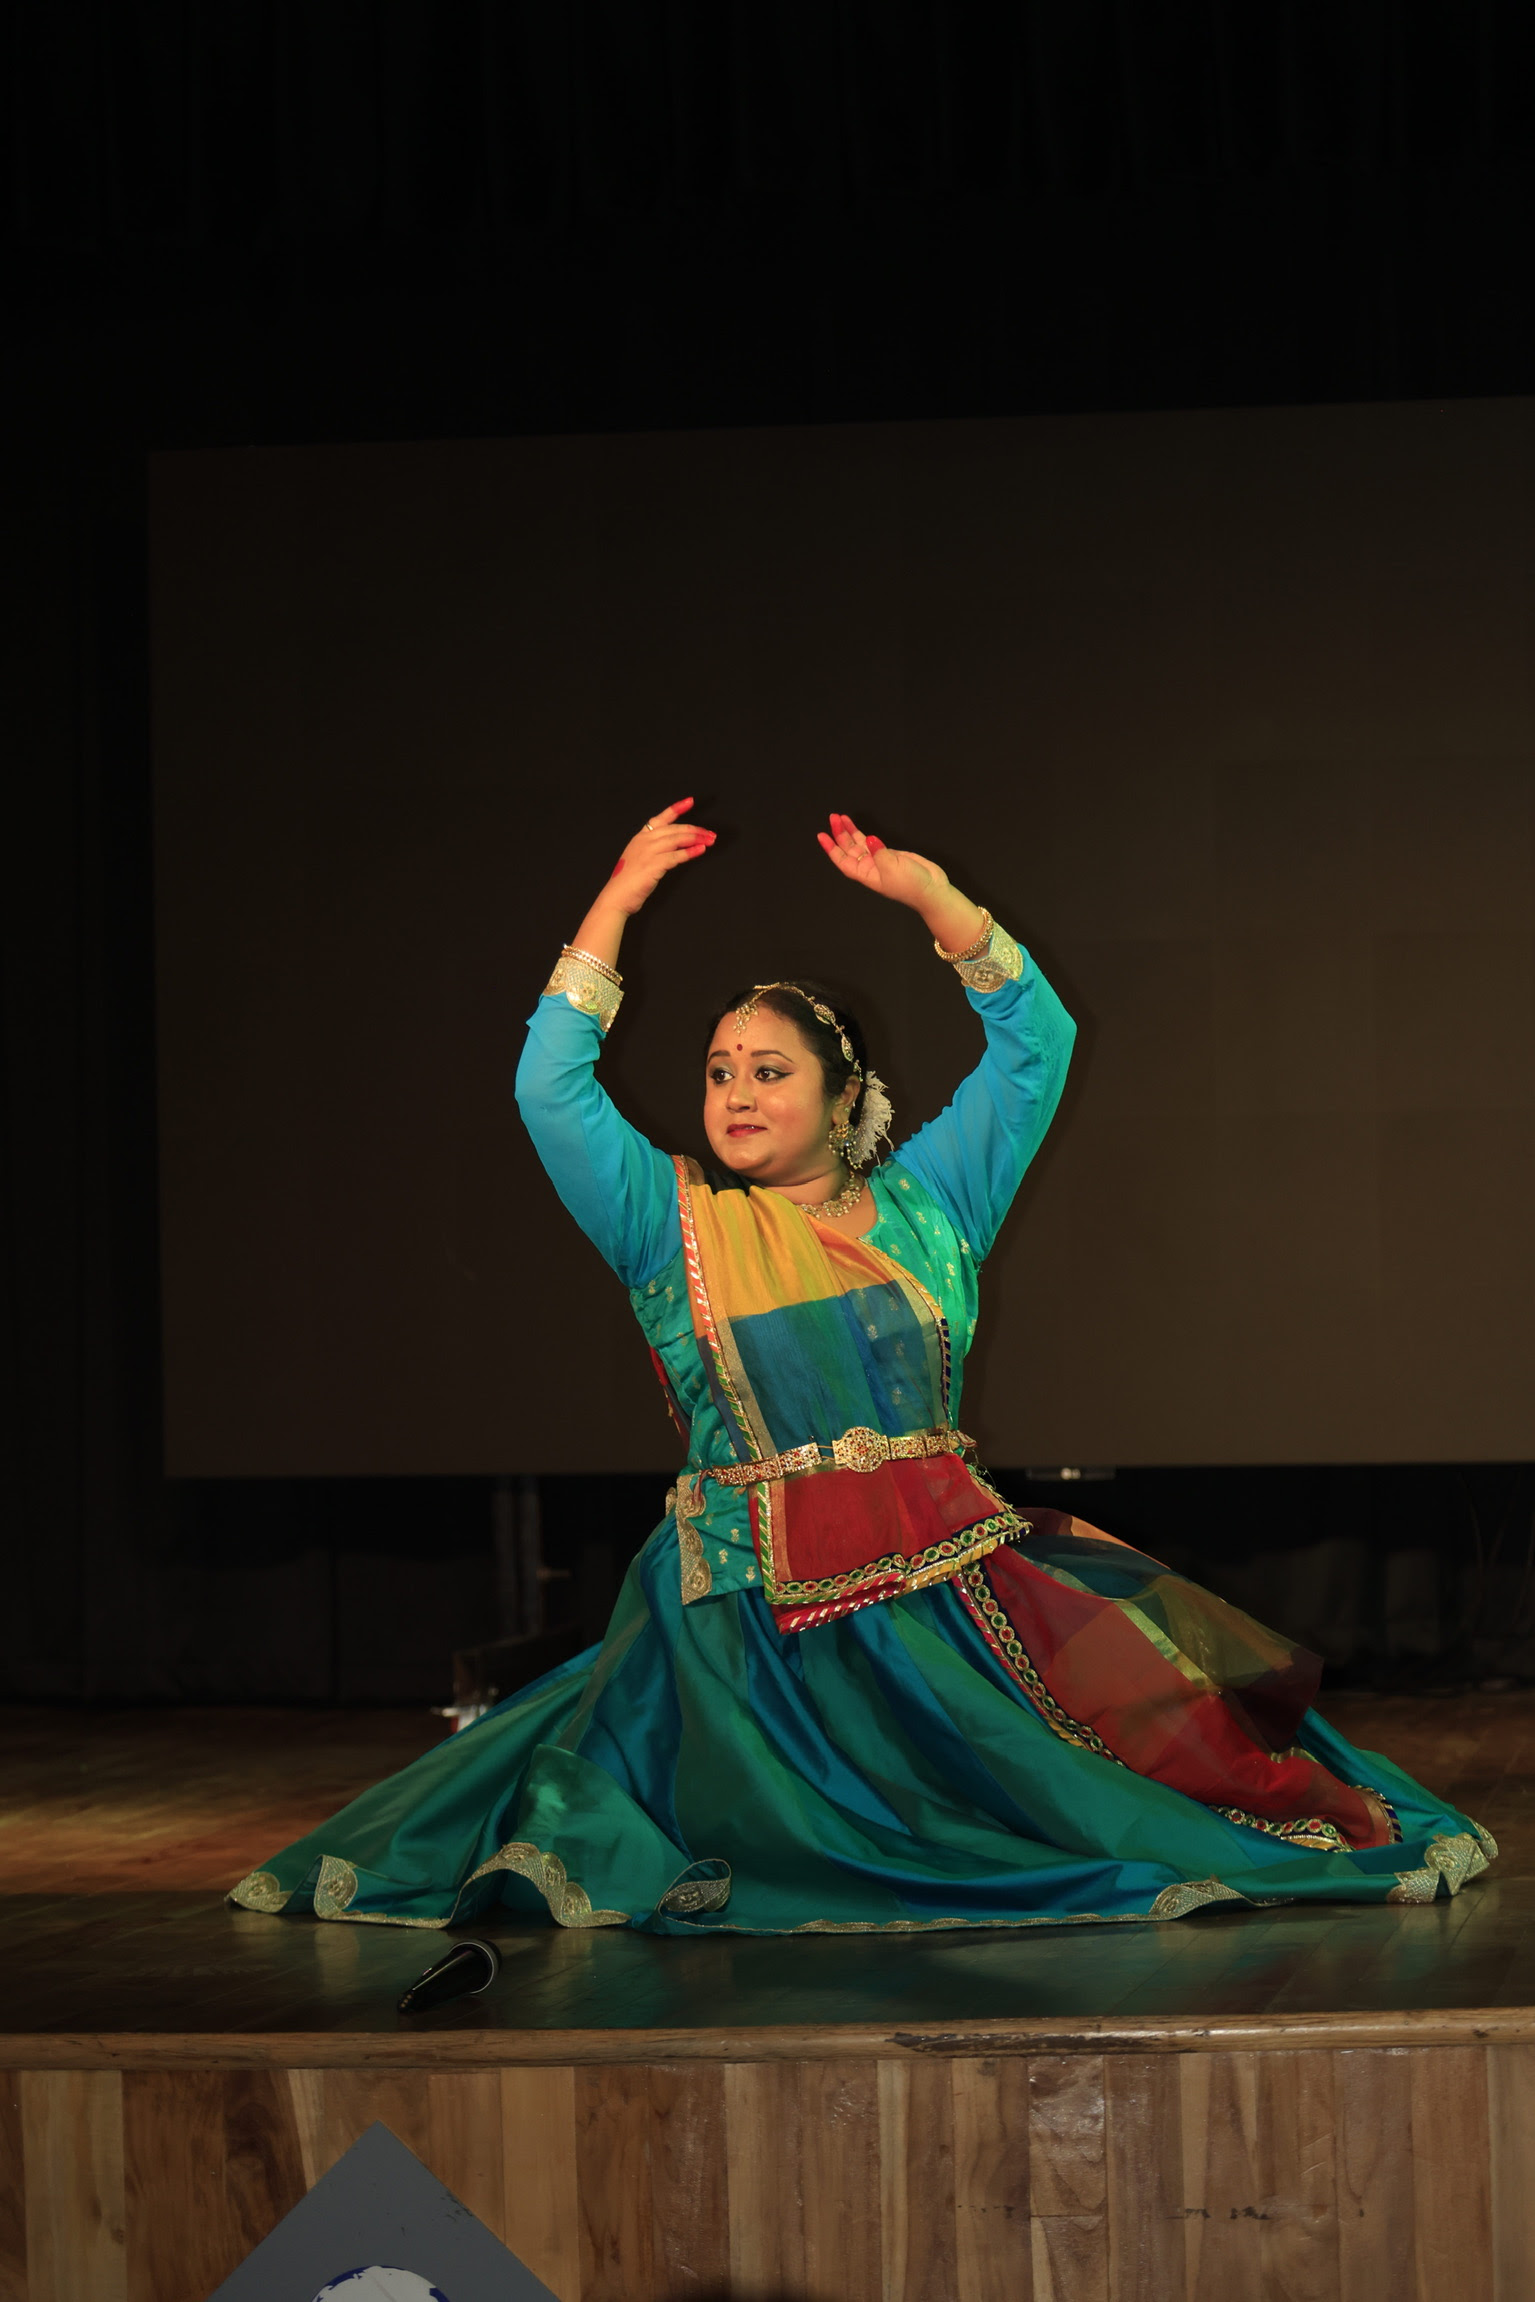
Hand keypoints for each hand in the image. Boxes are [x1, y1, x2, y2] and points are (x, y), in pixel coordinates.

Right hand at [607, 798, 716, 917]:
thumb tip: (675, 849)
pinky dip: (690, 852)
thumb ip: (653, 851)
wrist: (616, 897)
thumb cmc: (627, 882)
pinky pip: (676, 855)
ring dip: (696, 839)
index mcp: (640, 838)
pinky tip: (700, 851)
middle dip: (695, 830)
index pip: (660, 818)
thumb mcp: (638, 859)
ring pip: (677, 839)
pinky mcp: (654, 864)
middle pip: (675, 829)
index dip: (676, 808)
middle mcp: (644, 840)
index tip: (690, 802)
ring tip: (710, 841)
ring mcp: (648, 851)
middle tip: (710, 833)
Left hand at [816, 812, 947, 911]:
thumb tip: (868, 838)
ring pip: (860, 845)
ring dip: (850, 832)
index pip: (843, 861)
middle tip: (834, 817)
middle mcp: (870, 867)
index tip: (821, 835)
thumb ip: (879, 852)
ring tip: (842, 817)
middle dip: (840, 834)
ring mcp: (880, 861)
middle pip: (849, 850)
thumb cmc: (911, 885)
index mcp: (866, 874)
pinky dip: (864, 835)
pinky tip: (857, 827)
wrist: (932, 889)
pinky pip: (872, 843)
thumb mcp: (892, 868)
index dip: (831, 848)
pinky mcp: (890, 855)